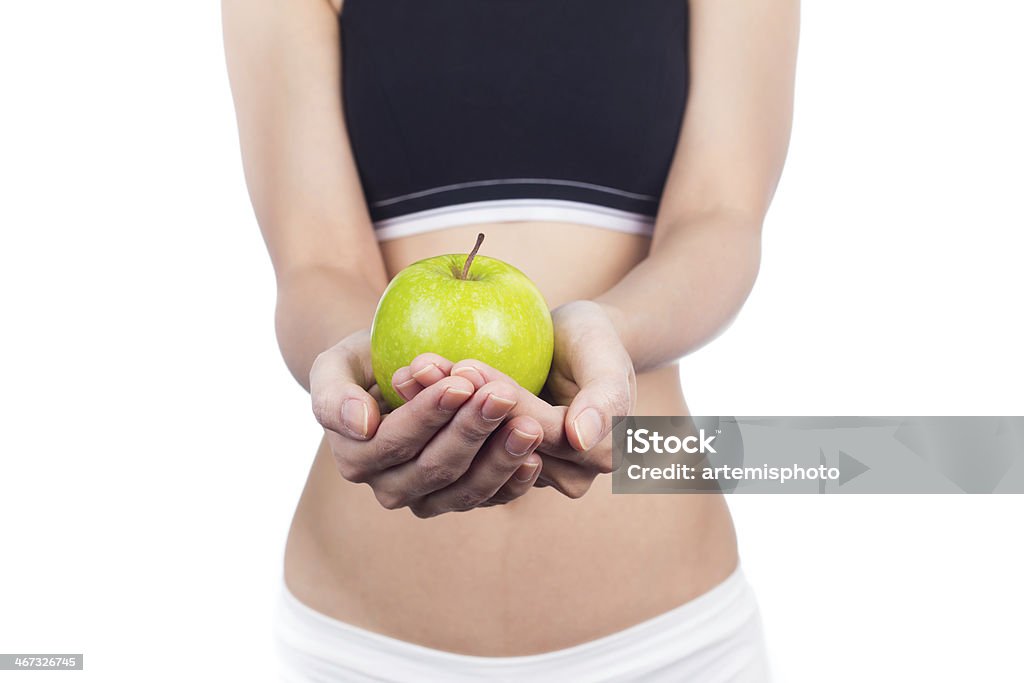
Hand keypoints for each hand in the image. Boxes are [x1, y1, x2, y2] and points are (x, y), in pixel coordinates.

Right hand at [309, 331, 543, 516]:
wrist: (394, 375)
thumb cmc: (365, 361)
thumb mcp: (336, 364)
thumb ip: (333, 394)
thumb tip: (361, 425)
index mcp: (357, 458)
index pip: (397, 440)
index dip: (430, 415)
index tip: (461, 383)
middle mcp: (390, 488)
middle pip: (436, 467)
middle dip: (472, 431)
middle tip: (504, 395)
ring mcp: (428, 500)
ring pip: (467, 490)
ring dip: (500, 459)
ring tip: (529, 425)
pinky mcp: (463, 499)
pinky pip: (492, 499)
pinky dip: (514, 481)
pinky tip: (535, 456)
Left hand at [400, 301, 634, 498]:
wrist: (576, 343)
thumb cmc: (594, 339)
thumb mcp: (604, 355)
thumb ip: (604, 398)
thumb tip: (582, 438)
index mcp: (598, 456)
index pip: (535, 431)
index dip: (496, 401)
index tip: (465, 367)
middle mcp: (566, 477)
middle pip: (499, 445)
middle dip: (458, 406)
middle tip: (424, 367)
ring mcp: (529, 475)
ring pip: (473, 452)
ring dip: (435, 412)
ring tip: (412, 371)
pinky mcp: (496, 467)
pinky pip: (460, 449)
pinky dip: (432, 417)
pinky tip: (409, 383)